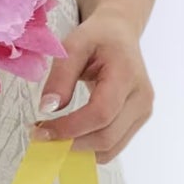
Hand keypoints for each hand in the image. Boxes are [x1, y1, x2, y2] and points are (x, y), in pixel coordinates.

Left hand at [29, 12, 153, 163]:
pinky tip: (69, 137)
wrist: (120, 33)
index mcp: (126, 74)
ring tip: (53, 137)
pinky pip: (114, 146)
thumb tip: (48, 108)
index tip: (41, 131)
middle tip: (41, 136)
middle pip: (107, 136)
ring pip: (111, 147)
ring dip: (79, 150)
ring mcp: (143, 111)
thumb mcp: (73, 45)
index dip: (71, 127)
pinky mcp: (138, 120)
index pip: (100, 112)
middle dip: (71, 143)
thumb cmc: (97, 37)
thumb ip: (60, 76)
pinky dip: (89, 148)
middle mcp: (141, 97)